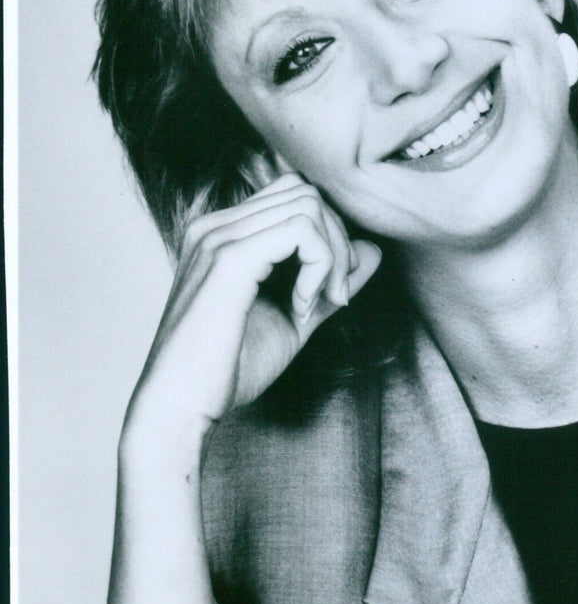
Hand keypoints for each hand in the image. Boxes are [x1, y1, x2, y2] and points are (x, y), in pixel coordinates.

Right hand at [122, 173, 381, 456]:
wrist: (178, 410)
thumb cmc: (226, 371)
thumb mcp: (293, 316)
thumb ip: (328, 280)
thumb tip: (372, 250)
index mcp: (220, 233)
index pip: (293, 194)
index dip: (326, 233)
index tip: (331, 287)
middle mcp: (214, 225)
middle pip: (306, 193)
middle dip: (336, 240)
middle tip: (334, 295)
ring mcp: (217, 236)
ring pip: (308, 206)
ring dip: (330, 256)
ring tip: (316, 304)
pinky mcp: (229, 258)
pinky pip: (302, 231)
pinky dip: (319, 266)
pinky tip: (301, 307)